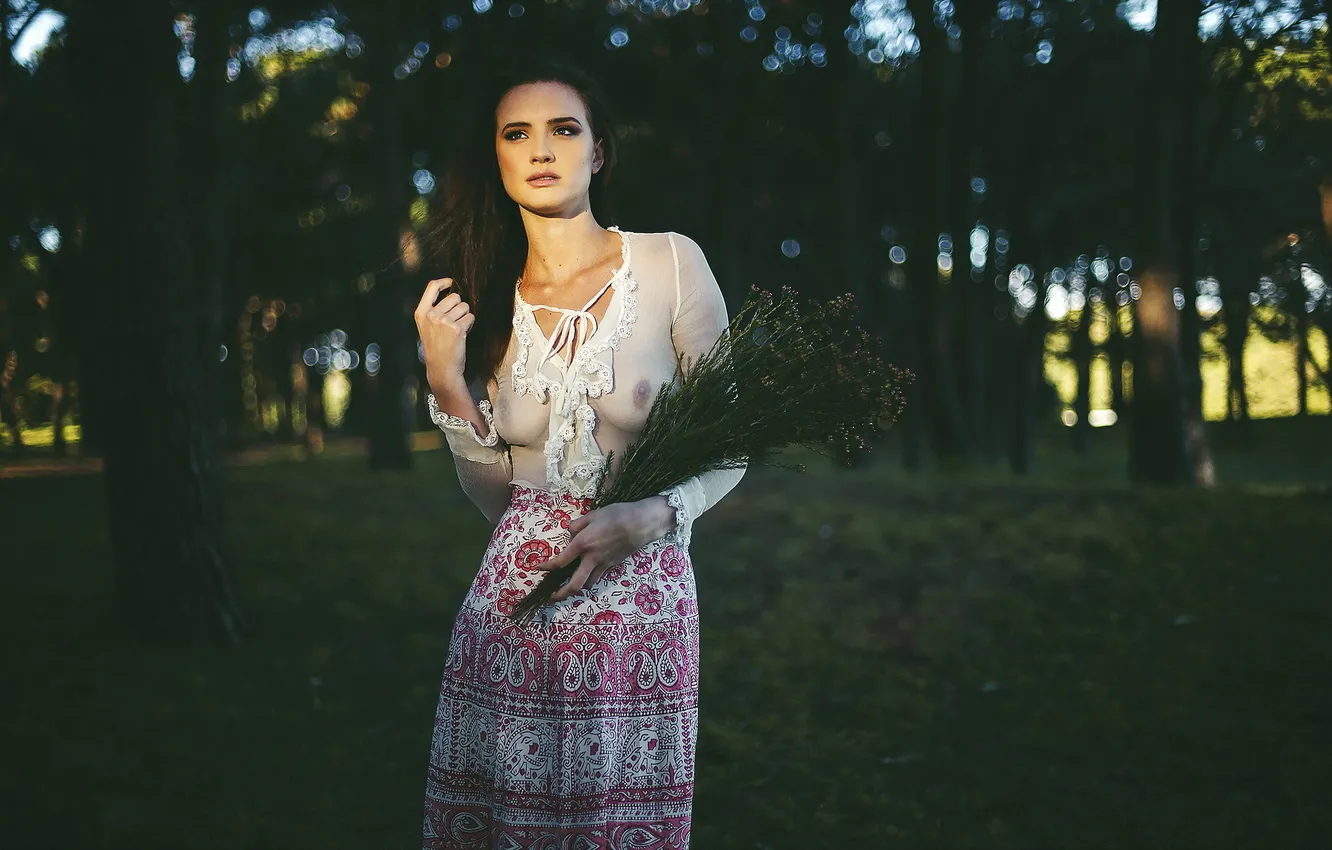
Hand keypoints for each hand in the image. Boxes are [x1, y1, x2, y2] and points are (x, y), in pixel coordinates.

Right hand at [415, 277, 471, 391]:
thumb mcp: (426, 326)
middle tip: (454, 322)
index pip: (432, 287)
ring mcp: (444, 321)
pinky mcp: (457, 329)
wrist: (441, 368)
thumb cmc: (436, 348)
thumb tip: (451, 293)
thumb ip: (434, 309)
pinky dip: (470, 325)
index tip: (451, 283)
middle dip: (459, 307)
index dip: (444, 282)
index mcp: (421, 313)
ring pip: (464, 306)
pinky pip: (470, 317)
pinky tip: (462, 335)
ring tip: (457, 330)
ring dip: (465, 316)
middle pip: (454, 297)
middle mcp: (431, 315)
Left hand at [529, 497, 675, 601]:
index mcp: (583, 543)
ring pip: (588, 584)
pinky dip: (591, 578)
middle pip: (575, 584)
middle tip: (552, 597)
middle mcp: (592, 558)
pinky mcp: (613, 565)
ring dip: (577, 587)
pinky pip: (599, 576)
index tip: (538, 569)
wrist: (643, 523)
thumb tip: (570, 532)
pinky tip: (588, 573)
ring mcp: (604, 564)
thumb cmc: (618, 514)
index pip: (561, 561)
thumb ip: (578, 524)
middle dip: (562, 594)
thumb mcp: (593, 514)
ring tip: (569, 585)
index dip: (547, 567)